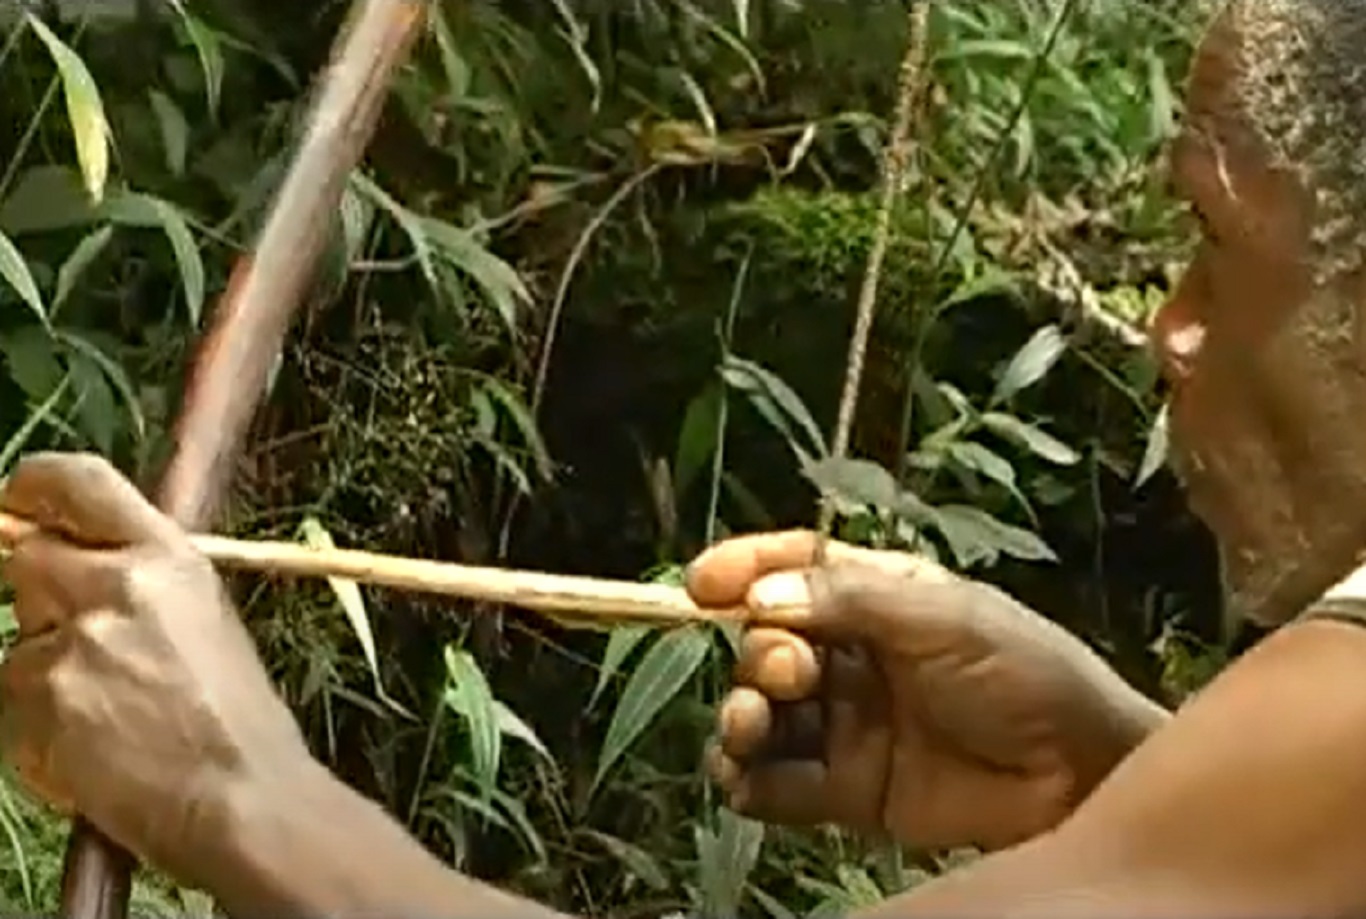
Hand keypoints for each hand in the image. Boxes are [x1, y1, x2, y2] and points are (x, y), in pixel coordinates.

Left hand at [0, 453, 309, 887]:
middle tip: (85, 650)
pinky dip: (37, 727)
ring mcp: (70, 644)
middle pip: (29, 561)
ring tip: (107, 716)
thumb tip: (75, 558)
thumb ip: (140, 579)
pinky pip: (9, 701)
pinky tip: (91, 750)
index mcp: (169, 557)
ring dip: (45, 673)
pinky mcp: (34, 702)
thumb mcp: (203, 617)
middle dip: (44, 602)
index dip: (33, 487)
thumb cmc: (236, 718)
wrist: (240, 797)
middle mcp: (115, 586)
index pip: (77, 482)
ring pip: (18, 642)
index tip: (15, 503)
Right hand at [687, 531, 1167, 851]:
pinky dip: (748, 780)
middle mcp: (854, 656)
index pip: (797, 569)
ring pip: (764, 715)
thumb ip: (850, 601)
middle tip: (786, 670)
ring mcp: (848, 725)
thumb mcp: (945, 616)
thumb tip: (761, 598)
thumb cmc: (1026, 673)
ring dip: (741, 717)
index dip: (746, 568)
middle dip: (760, 654)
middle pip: (769, 643)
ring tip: (749, 725)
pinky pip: (777, 784)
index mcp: (879, 597)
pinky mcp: (846, 791)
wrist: (1080, 777)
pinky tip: (742, 777)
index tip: (700, 583)